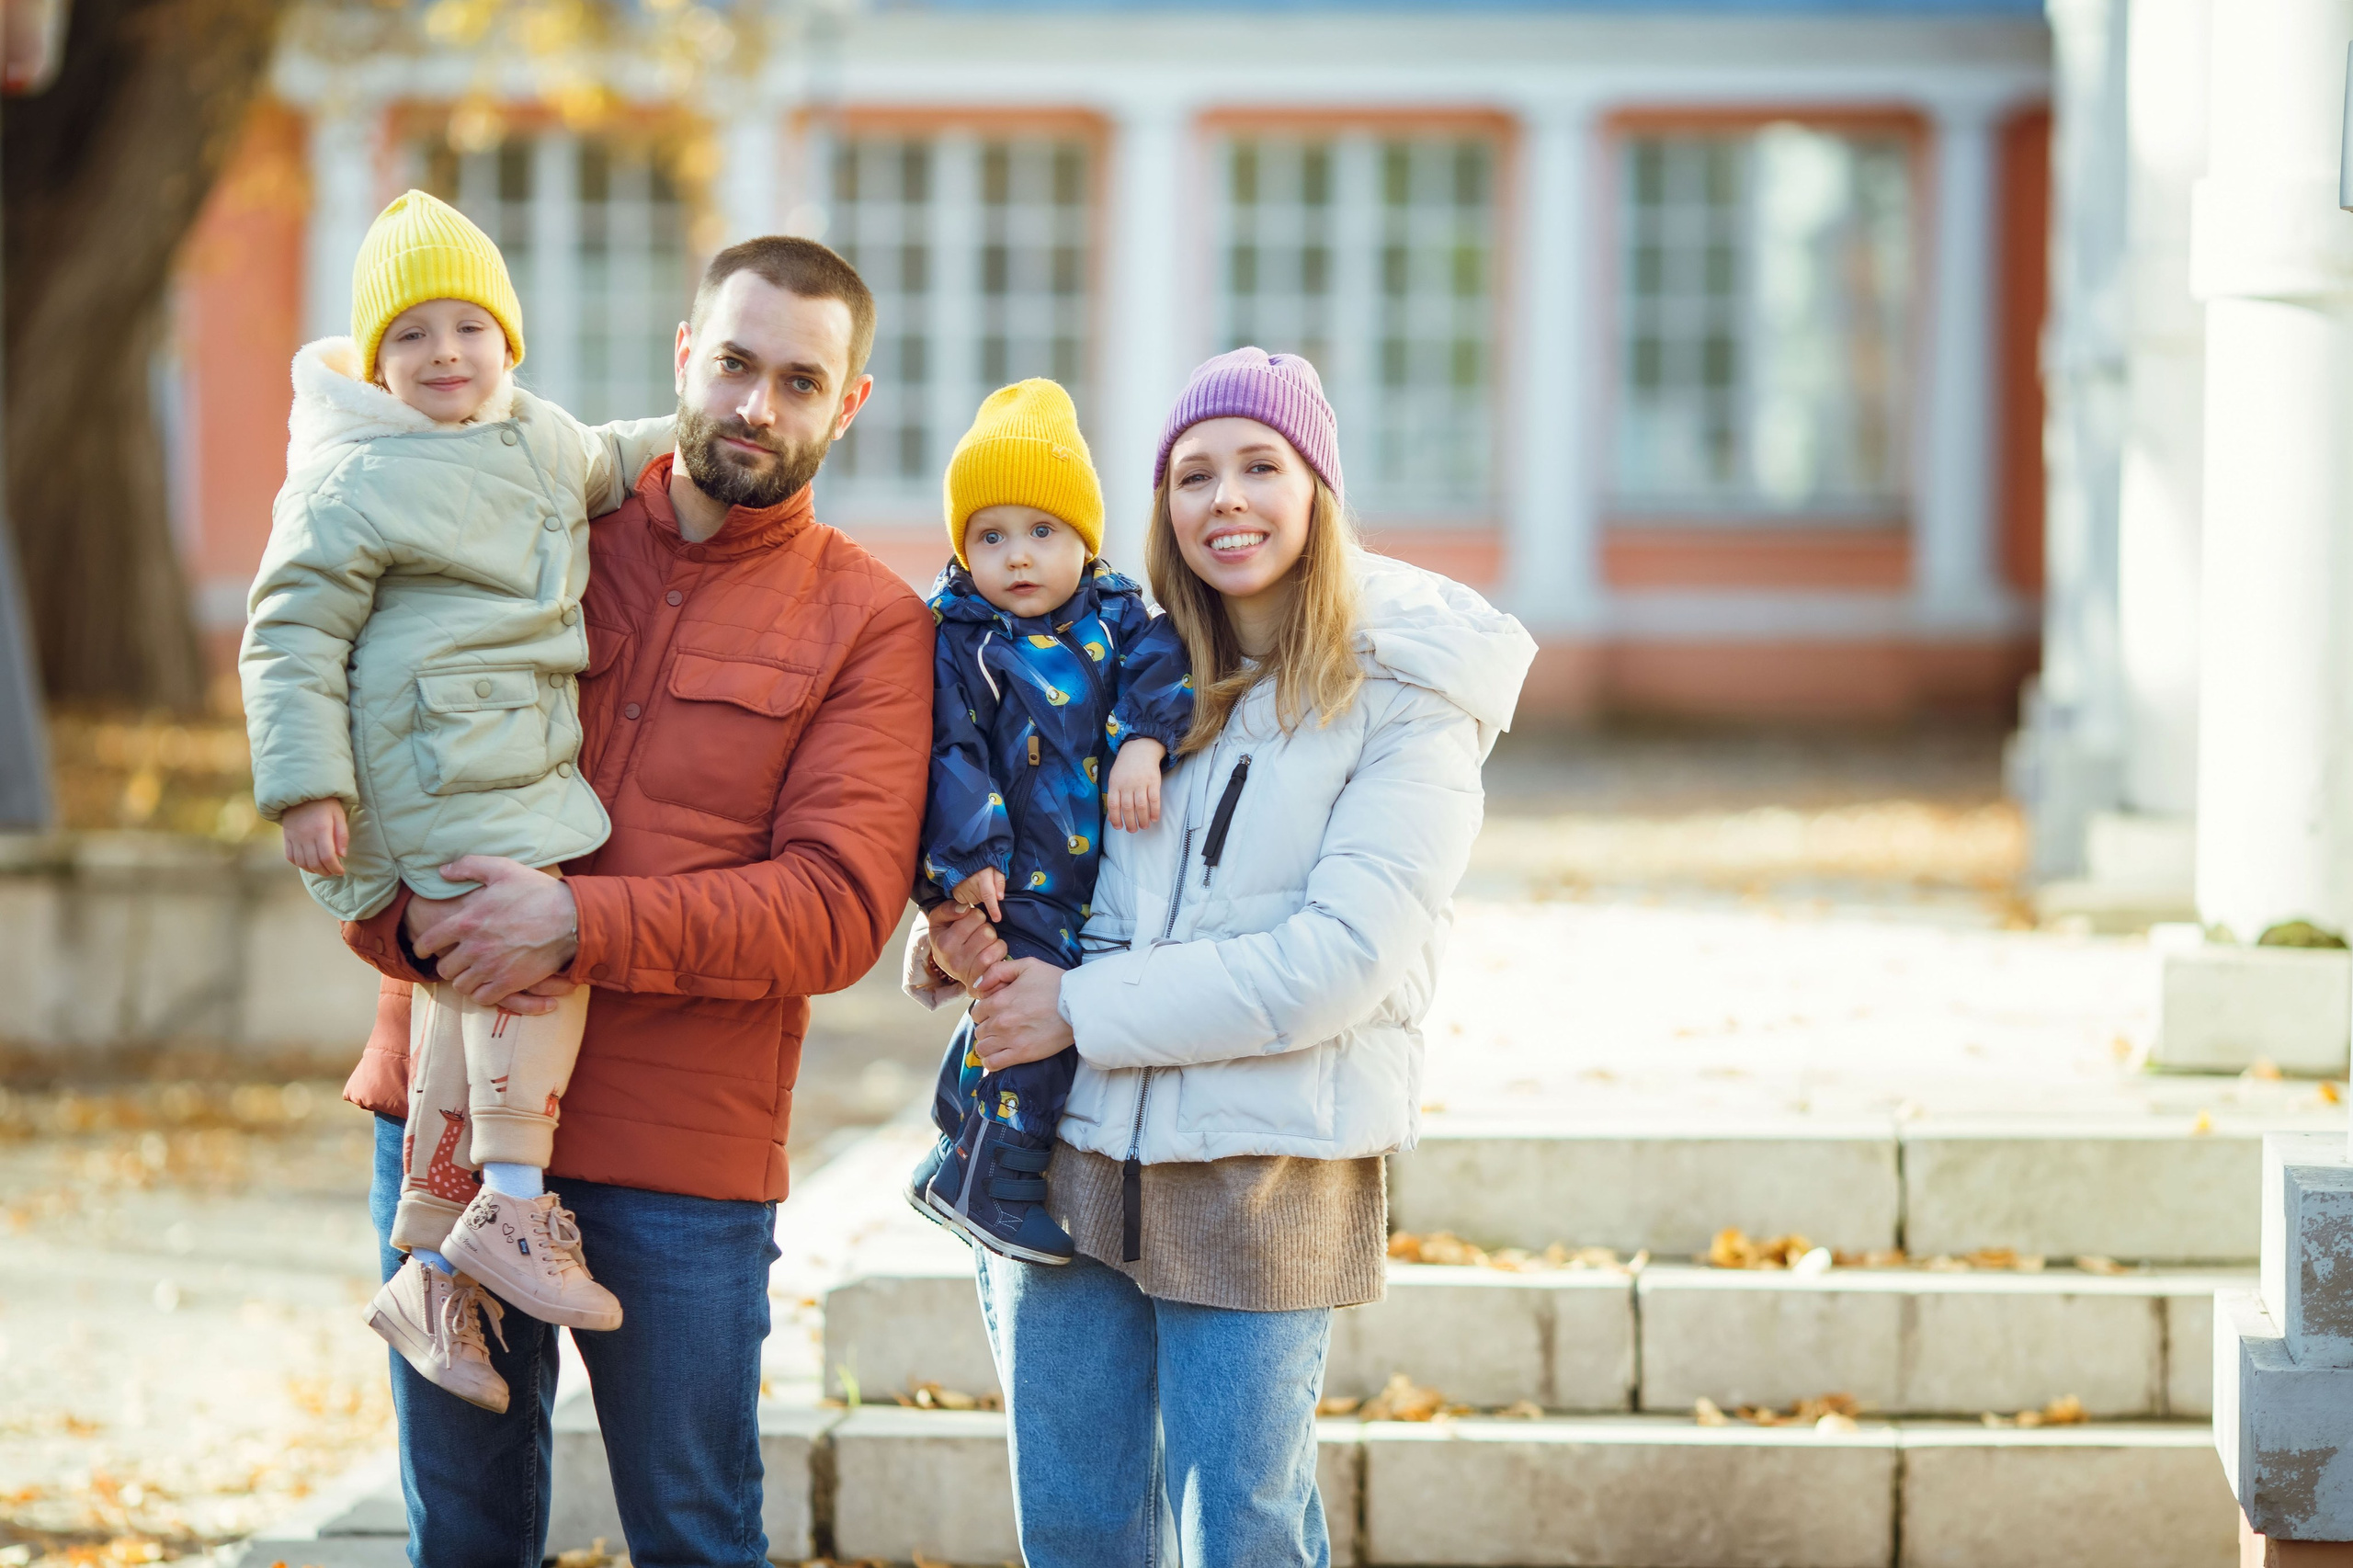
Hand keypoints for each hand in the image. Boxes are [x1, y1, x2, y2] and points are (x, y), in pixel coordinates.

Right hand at [280, 798, 349, 875]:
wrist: (302, 793)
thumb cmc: (325, 804)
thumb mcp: (339, 815)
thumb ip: (342, 835)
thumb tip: (342, 856)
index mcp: (321, 829)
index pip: (327, 857)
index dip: (335, 868)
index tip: (341, 871)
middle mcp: (305, 835)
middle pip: (314, 863)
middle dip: (325, 871)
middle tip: (333, 871)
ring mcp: (294, 837)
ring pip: (302, 862)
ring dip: (313, 870)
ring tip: (322, 869)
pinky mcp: (286, 837)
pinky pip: (290, 856)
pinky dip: (299, 864)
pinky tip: (308, 863)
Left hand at [409, 856, 579, 1008]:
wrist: (571, 919)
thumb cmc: (537, 892)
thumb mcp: (503, 869)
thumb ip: (468, 866)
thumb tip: (442, 871)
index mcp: (468, 921)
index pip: (430, 941)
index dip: (423, 946)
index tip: (426, 949)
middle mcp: (475, 948)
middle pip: (444, 968)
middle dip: (447, 964)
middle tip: (456, 959)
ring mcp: (492, 968)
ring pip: (461, 985)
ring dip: (464, 979)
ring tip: (472, 972)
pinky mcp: (510, 982)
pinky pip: (483, 998)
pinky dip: (482, 993)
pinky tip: (488, 983)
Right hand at [925, 902, 1006, 987]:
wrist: (951, 969)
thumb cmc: (947, 941)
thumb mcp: (939, 923)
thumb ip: (947, 909)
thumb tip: (964, 908)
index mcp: (943, 942)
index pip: (974, 916)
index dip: (976, 916)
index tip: (969, 924)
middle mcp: (954, 958)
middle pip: (986, 931)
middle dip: (985, 928)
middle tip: (978, 934)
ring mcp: (969, 969)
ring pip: (994, 941)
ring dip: (993, 939)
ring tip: (983, 944)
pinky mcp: (982, 976)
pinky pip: (999, 953)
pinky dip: (999, 950)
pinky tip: (990, 953)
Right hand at [952, 865, 1005, 923]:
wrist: (965, 857)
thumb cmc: (984, 863)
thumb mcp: (996, 868)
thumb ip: (999, 882)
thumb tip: (1000, 897)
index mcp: (982, 876)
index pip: (988, 895)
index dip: (993, 908)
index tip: (997, 919)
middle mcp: (970, 883)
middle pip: (982, 899)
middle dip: (984, 895)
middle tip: (983, 883)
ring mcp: (961, 888)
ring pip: (974, 900)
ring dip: (976, 895)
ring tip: (974, 883)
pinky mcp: (955, 892)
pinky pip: (965, 901)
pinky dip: (969, 896)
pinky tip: (968, 887)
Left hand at [969, 956, 1074, 1071]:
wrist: (1078, 1005)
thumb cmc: (1055, 983)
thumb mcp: (1027, 965)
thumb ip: (999, 970)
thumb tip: (979, 986)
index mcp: (999, 1000)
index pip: (976, 1012)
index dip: (985, 1012)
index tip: (995, 1013)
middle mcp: (1000, 1021)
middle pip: (979, 1030)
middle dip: (987, 1028)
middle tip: (1001, 1026)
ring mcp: (1009, 1039)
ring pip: (982, 1048)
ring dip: (988, 1045)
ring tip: (999, 1042)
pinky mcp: (1021, 1054)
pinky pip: (993, 1064)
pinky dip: (991, 1062)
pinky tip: (997, 1057)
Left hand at [1105, 739, 1164, 831]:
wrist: (1140, 748)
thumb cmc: (1125, 766)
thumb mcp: (1114, 777)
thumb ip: (1113, 795)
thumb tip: (1112, 817)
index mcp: (1115, 783)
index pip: (1113, 805)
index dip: (1115, 818)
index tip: (1118, 827)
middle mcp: (1127, 784)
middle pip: (1128, 808)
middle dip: (1130, 822)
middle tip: (1132, 830)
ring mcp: (1141, 782)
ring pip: (1141, 806)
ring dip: (1142, 819)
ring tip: (1144, 826)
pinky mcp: (1153, 781)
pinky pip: (1154, 799)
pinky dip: (1155, 811)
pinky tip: (1154, 818)